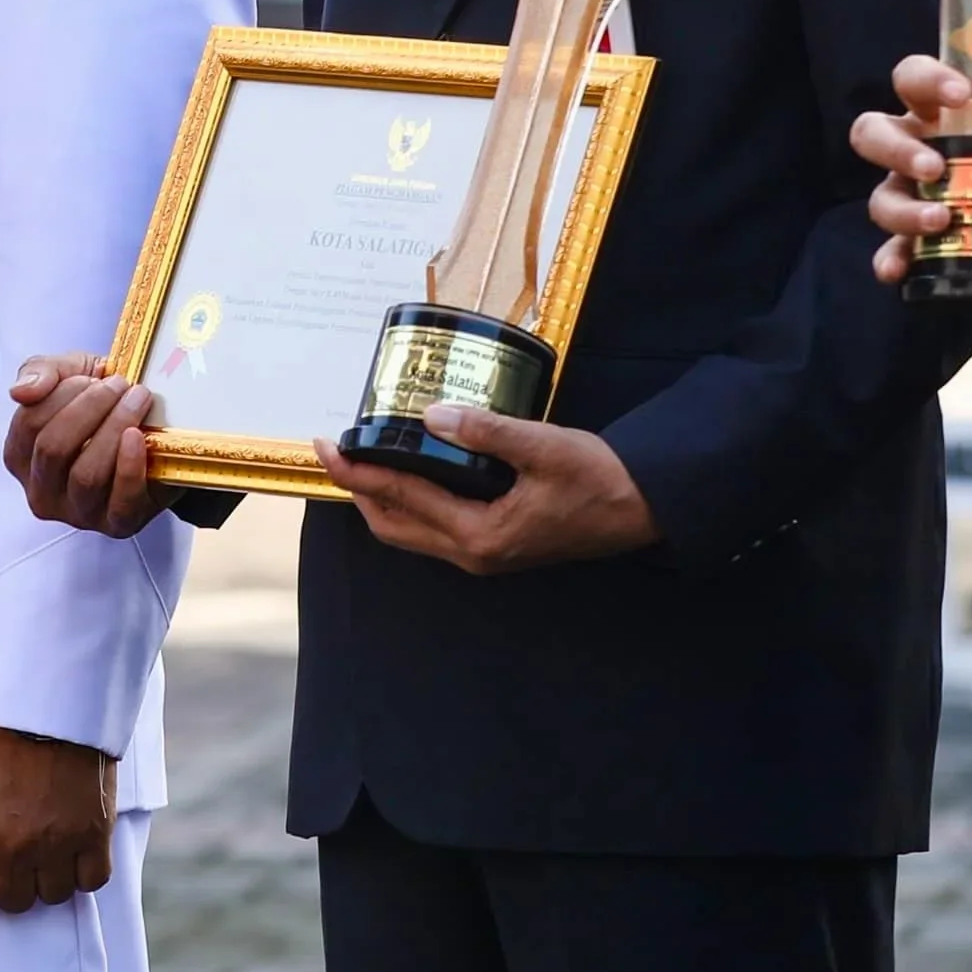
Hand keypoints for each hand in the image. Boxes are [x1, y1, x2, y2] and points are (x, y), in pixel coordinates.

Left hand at [0, 721, 117, 912]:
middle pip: (12, 903)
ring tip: (45, 847)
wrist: (43, 708)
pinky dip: (83, 871)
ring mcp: (56, 846)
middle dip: (10, 881)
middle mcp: (13, 850)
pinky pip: (91, 881)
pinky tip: (73, 849)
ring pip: (53, 896)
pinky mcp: (94, 836)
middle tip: (14, 852)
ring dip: (47, 878)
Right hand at [2, 354, 179, 537]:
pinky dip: (129, 466)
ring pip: (86, 474)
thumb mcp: (69, 376)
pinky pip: (120, 500)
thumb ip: (40, 372)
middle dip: (90, 409)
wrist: (155, 437)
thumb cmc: (102, 407)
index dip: (61, 395)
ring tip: (138, 401)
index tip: (92, 378)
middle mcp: (41, 491)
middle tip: (120, 385)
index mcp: (20, 458)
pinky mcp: (117, 523)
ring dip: (114, 428)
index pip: (28, 425)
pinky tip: (137, 437)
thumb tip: (20, 391)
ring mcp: (77, 513)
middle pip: (53, 449)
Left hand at [322, 403, 658, 572]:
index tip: (327, 445)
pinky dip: (409, 504)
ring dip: (380, 499)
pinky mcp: (495, 546)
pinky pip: (433, 529)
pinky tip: (409, 473)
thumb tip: (431, 415)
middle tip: (336, 450)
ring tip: (362, 459)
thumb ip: (486, 432)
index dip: (358, 471)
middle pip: (393, 525)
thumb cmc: (600, 479)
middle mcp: (475, 554)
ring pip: (411, 532)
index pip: (401, 499)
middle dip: (358, 489)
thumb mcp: (544, 447)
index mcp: (481, 535)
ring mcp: (485, 555)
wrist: (644, 508)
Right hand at [854, 55, 971, 282]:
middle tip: (934, 167)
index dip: (925, 80)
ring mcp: (915, 194)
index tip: (960, 96)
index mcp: (948, 111)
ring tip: (941, 220)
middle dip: (895, 149)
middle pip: (872, 133)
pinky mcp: (923, 239)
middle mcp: (920, 147)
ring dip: (902, 208)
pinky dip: (891, 259)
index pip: (913, 77)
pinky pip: (893, 250)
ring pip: (880, 195)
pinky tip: (899, 270)